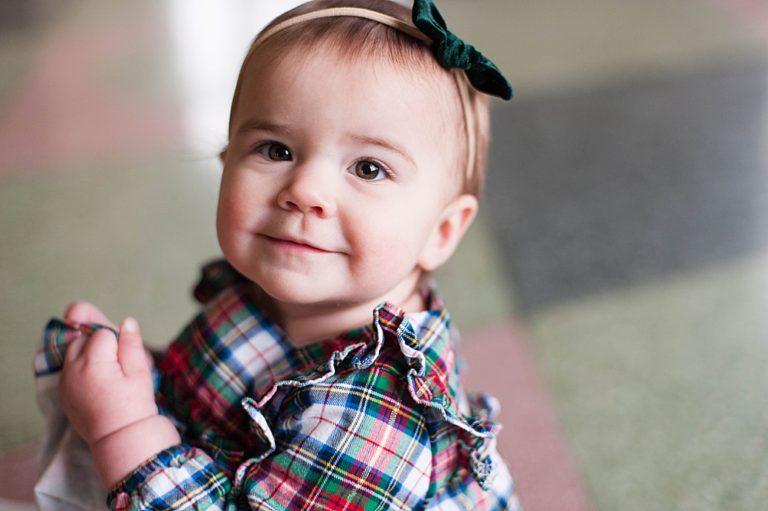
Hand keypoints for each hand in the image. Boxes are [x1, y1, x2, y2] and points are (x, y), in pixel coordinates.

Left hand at [59, 302, 157, 446]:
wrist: (120, 438)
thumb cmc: (135, 405)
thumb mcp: (140, 372)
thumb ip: (131, 344)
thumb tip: (127, 321)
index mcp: (93, 362)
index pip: (102, 333)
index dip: (118, 344)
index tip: (125, 363)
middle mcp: (73, 369)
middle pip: (82, 339)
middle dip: (99, 345)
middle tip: (116, 365)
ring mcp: (64, 382)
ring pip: (73, 352)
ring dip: (87, 354)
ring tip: (105, 372)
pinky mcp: (62, 392)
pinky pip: (68, 368)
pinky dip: (80, 368)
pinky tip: (96, 382)